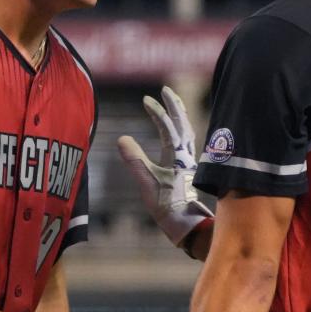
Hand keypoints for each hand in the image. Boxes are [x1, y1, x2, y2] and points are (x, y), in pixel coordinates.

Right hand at [117, 86, 212, 246]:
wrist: (184, 221)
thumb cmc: (165, 203)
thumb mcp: (145, 181)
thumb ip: (134, 159)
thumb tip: (122, 138)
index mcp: (176, 154)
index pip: (167, 126)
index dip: (157, 111)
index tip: (146, 99)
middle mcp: (186, 154)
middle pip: (182, 123)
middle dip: (174, 105)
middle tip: (166, 90)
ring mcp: (188, 160)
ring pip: (187, 130)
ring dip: (180, 115)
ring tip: (173, 104)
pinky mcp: (188, 167)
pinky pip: (187, 141)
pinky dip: (182, 129)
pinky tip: (178, 132)